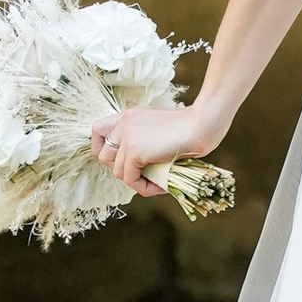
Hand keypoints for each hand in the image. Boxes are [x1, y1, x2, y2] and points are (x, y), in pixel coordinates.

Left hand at [93, 102, 217, 194]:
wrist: (203, 124)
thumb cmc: (192, 125)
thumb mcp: (161, 126)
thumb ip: (145, 136)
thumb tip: (138, 163)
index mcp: (130, 115)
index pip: (98, 130)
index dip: (102, 148)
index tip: (117, 159)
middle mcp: (125, 123)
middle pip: (102, 154)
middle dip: (118, 168)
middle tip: (139, 173)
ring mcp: (128, 136)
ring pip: (116, 170)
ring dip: (134, 180)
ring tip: (153, 181)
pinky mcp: (135, 151)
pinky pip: (129, 178)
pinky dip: (143, 187)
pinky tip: (159, 185)